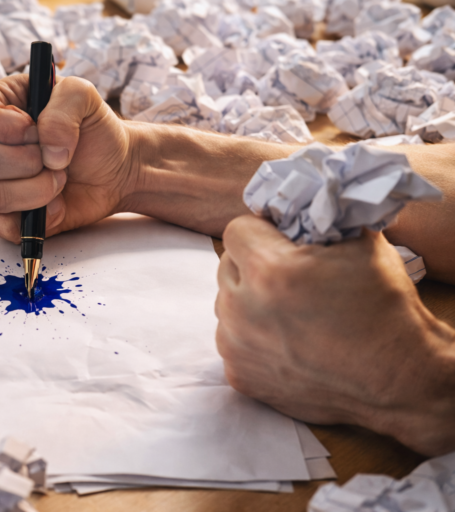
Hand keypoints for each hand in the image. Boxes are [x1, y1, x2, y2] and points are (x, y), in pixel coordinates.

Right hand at [0, 74, 134, 241]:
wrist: (111, 172)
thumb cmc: (91, 131)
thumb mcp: (86, 96)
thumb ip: (67, 102)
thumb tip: (47, 149)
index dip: (10, 129)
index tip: (38, 132)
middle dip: (31, 165)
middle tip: (56, 161)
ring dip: (37, 192)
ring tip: (58, 181)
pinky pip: (0, 225)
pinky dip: (37, 219)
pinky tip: (54, 205)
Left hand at [215, 215, 454, 455]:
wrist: (398, 378)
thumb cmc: (383, 307)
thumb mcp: (359, 243)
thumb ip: (318, 219)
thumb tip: (298, 204)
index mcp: (268, 270)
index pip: (236, 230)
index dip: (260, 231)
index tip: (280, 242)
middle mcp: (241, 308)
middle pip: (227, 266)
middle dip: (252, 266)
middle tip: (287, 278)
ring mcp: (236, 345)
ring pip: (226, 304)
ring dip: (248, 302)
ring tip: (289, 312)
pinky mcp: (239, 375)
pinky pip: (232, 340)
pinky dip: (251, 338)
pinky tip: (286, 342)